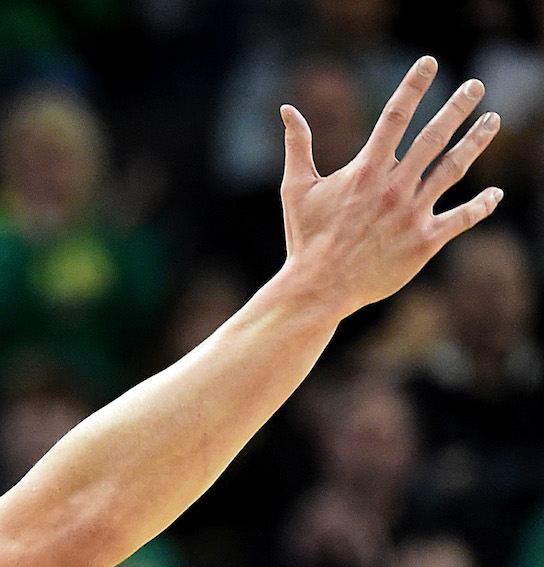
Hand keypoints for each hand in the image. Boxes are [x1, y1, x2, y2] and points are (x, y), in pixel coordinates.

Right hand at [279, 57, 500, 317]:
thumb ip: (297, 146)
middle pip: (434, 137)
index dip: (413, 86)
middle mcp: (394, 187)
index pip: (394, 117)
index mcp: (365, 170)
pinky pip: (462, 218)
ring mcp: (412, 213)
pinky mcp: (425, 241)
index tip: (429, 62)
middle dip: (457, 107)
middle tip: (475, 86)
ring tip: (493, 120)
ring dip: (476, 142)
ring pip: (453, 169)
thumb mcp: (295, 188)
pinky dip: (482, 205)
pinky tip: (496, 195)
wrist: (319, 288)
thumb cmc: (305, 238)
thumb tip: (287, 110)